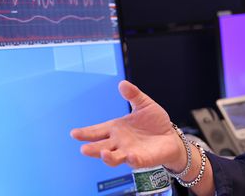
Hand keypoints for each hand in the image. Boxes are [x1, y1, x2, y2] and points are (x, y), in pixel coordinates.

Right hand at [70, 81, 184, 169]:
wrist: (170, 136)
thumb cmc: (154, 122)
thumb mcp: (144, 105)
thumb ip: (133, 95)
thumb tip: (122, 83)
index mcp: (116, 128)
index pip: (97, 131)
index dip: (85, 133)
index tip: (74, 133)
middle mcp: (119, 142)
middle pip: (101, 147)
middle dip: (92, 149)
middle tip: (83, 148)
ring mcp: (129, 152)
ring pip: (114, 158)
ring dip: (108, 157)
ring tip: (104, 153)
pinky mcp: (142, 159)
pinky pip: (135, 161)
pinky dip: (132, 159)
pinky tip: (130, 155)